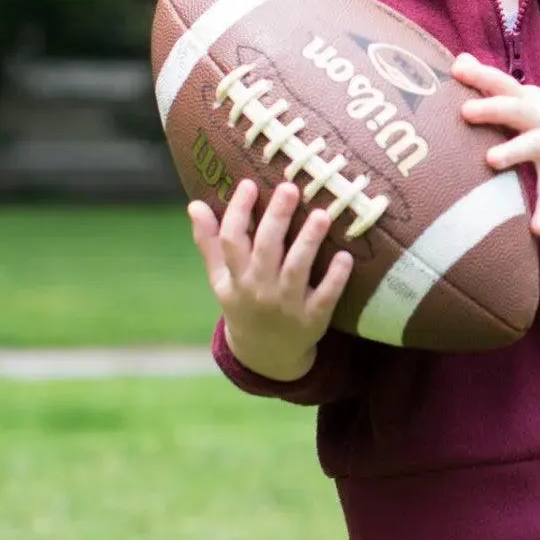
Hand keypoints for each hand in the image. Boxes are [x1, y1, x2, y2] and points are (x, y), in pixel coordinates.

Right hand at [187, 179, 353, 380]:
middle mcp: (258, 290)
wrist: (264, 355)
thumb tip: (194, 204)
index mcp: (234, 277)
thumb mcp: (221, 279)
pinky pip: (324, 297)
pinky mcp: (313, 318)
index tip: (249, 184)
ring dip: (308, 242)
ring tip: (322, 214)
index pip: (231, 241)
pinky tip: (345, 256)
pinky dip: (335, 279)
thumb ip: (210, 242)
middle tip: (290, 188)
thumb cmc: (244, 303)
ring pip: (296, 270)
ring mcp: (286, 305)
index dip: (238, 212)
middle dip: (277, 219)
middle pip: (265, 250)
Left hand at [451, 53, 539, 236]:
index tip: (457, 70)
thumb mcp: (522, 94)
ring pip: (531, 147)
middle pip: (515, 109)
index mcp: (526, 98)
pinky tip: (536, 229)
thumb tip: (458, 60)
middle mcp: (539, 118)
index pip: (501, 82)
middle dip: (493, 108)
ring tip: (491, 160)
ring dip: (513, 152)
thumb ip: (491, 82)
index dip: (480, 75)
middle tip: (466, 111)